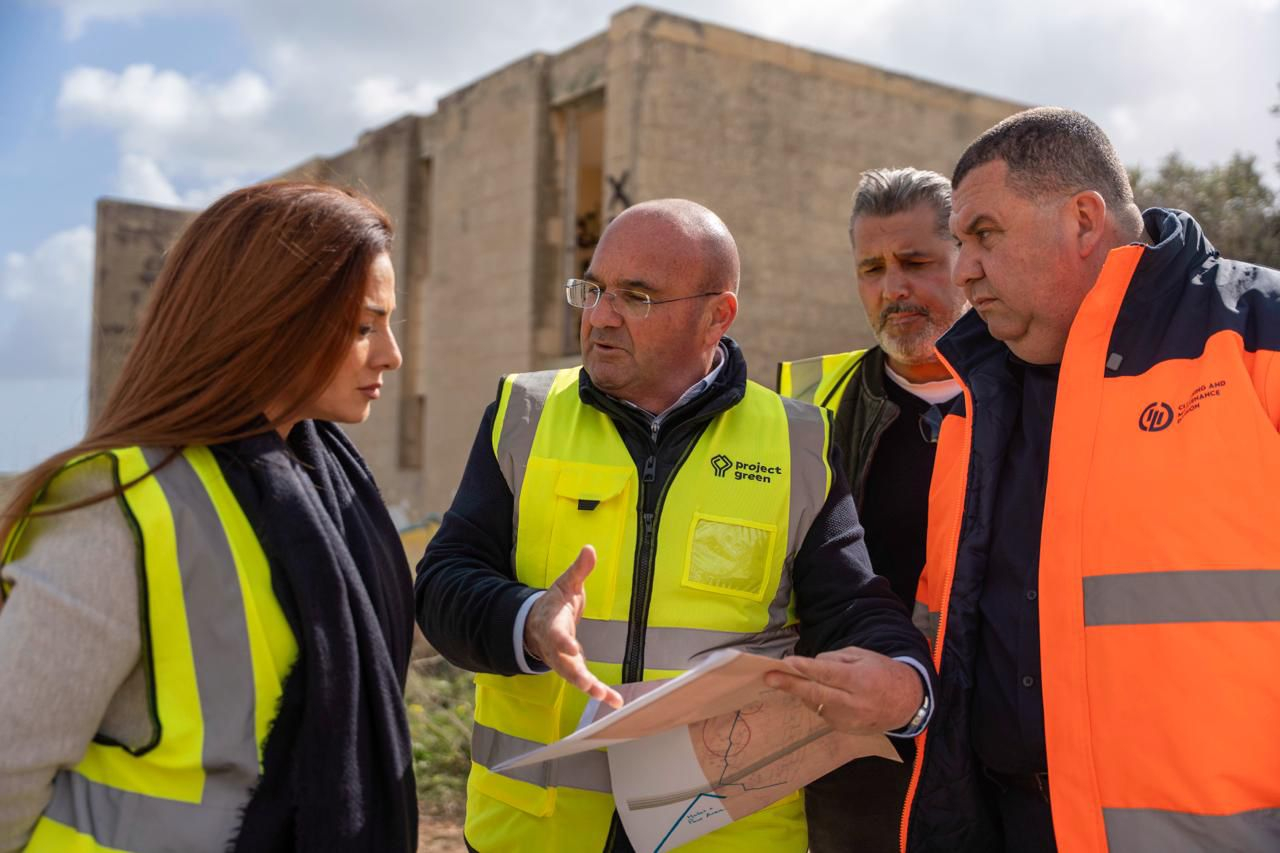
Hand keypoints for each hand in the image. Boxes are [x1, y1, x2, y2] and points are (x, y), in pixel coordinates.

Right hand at [523, 545, 622, 708]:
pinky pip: (585, 684)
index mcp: (552, 625)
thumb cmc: (554, 604)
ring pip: (574, 678)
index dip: (563, 642)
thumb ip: (578, 570)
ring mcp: (563, 662)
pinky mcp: (573, 670)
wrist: (537, 625)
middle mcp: (555, 648)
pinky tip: (616, 703)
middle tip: (590, 686)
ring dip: (589, 689)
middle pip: (564, 664)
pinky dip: (600, 694)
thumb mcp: (565, 584)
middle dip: (576, 675)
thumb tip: (590, 548)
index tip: (572, 648)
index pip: (556, 635)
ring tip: (605, 697)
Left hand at [764, 646, 922, 733]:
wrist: (907, 703)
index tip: (788, 662)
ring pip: (816, 703)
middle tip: (769, 677)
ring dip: (804, 691)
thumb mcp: (863, 656)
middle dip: (790, 685)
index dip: (807, 668)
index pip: (829, 674)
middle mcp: (854, 703)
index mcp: (860, 681)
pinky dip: (817, 701)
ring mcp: (848, 720)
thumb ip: (836, 660)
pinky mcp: (844, 730)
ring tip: (794, 679)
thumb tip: (810, 665)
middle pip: (817, 693)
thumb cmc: (883, 672)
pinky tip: (822, 693)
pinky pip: (823, 712)